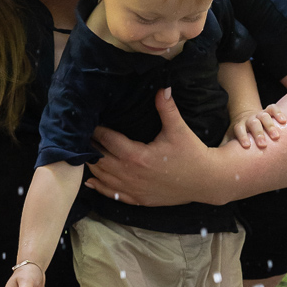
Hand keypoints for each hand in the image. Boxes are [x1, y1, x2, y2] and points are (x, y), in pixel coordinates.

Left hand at [87, 86, 213, 206]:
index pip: (108, 141)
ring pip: (103, 178)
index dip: (96, 131)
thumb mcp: (179, 130)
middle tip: (80, 137)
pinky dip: (100, 187)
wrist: (206, 181)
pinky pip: (113, 194)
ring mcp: (134, 189)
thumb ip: (167, 108)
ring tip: (82, 154)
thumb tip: (162, 87)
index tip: (87, 123)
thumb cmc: (192, 154)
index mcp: (138, 156)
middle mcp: (131, 174)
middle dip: (90, 148)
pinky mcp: (139, 200)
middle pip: (100, 160)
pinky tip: (90, 181)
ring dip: (91, 166)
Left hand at [230, 103, 286, 149]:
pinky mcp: (268, 111)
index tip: (246, 146)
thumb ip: (225, 148)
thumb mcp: (230, 139)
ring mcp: (259, 114)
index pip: (239, 129)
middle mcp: (249, 119)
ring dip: (270, 125)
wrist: (245, 117)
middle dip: (258, 133)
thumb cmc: (239, 134)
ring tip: (277, 136)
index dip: (242, 136)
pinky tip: (284, 121)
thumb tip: (217, 162)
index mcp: (239, 126)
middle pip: (253, 123)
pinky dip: (278, 113)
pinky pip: (273, 108)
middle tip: (263, 144)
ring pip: (264, 116)